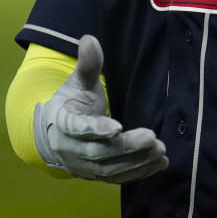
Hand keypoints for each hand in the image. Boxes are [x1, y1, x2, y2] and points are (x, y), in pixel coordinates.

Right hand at [33, 35, 167, 183]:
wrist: (57, 135)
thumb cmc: (73, 103)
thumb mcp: (78, 82)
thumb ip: (87, 64)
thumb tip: (89, 39)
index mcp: (63, 123)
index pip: (78, 128)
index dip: (96, 129)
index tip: (117, 127)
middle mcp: (71, 149)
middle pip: (99, 153)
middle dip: (126, 147)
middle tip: (152, 138)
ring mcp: (84, 167)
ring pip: (110, 169)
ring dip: (136, 162)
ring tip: (160, 151)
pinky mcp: (98, 176)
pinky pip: (119, 178)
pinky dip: (139, 173)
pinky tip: (159, 164)